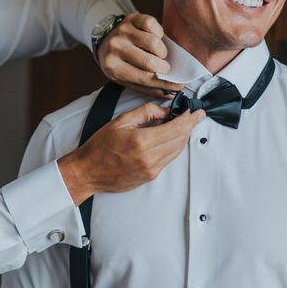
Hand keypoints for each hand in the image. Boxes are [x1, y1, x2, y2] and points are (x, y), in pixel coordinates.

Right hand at [57, 103, 204, 204]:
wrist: (88, 171)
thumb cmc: (100, 146)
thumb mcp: (120, 121)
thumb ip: (145, 112)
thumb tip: (166, 111)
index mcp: (141, 141)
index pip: (176, 128)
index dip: (190, 119)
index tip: (198, 112)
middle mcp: (149, 157)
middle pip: (180, 140)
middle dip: (190, 127)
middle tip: (196, 117)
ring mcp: (151, 169)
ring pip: (177, 151)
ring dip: (183, 137)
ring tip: (184, 125)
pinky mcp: (150, 177)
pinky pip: (168, 159)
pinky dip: (173, 147)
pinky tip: (170, 139)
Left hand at [96, 13, 184, 97]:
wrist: (105, 40)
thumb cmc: (119, 62)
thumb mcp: (126, 79)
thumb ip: (147, 87)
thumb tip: (170, 94)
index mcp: (113, 67)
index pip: (144, 78)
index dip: (164, 84)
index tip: (179, 86)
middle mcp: (115, 48)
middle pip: (150, 62)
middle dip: (163, 68)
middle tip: (164, 68)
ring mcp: (122, 31)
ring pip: (154, 42)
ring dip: (162, 51)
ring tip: (159, 54)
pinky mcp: (131, 18)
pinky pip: (152, 24)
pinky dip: (159, 32)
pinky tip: (156, 38)